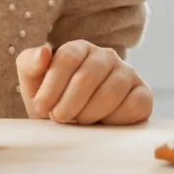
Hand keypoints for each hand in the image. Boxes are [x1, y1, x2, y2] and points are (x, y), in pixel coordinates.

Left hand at [16, 41, 151, 124]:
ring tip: (79, 121)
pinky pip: (133, 106)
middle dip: (68, 104)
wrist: (77, 125)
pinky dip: (114, 120)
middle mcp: (106, 56)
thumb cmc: (54, 101)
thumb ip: (30, 64)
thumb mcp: (33, 84)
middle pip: (87, 76)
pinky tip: (103, 123)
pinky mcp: (143, 94)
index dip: (52, 86)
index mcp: (80, 48)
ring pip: (110, 93)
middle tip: (60, 118)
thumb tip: (44, 51)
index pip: (67, 57)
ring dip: (88, 115)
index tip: (41, 108)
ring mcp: (127, 73)